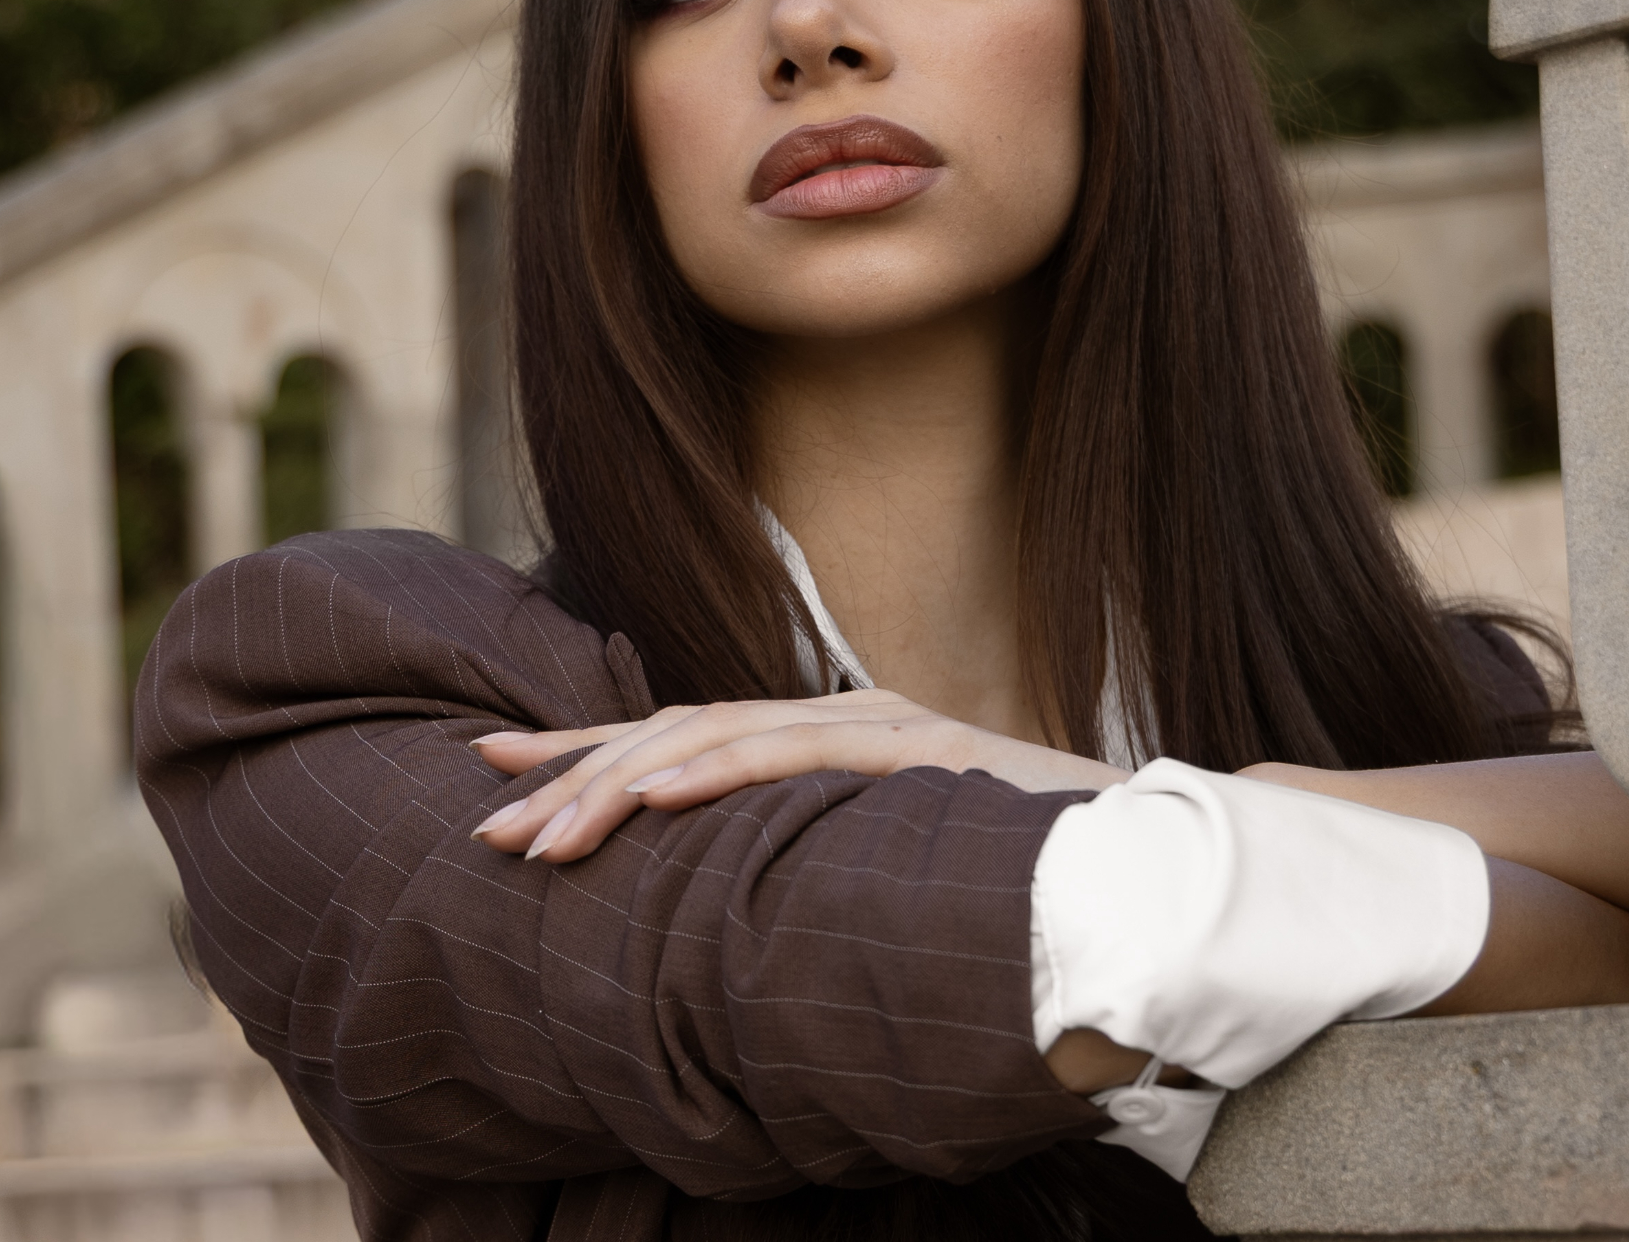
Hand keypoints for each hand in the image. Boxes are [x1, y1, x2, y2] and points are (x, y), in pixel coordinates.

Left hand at [468, 691, 1129, 863]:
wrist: (1144, 866)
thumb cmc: (1017, 885)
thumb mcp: (888, 874)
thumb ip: (817, 867)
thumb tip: (728, 910)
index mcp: (829, 744)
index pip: (684, 737)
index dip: (583, 750)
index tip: (488, 768)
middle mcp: (845, 718)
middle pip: (680, 730)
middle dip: (574, 774)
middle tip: (484, 822)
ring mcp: (882, 725)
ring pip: (720, 738)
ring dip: (621, 783)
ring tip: (541, 831)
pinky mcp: (919, 753)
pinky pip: (798, 756)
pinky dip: (717, 769)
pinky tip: (651, 792)